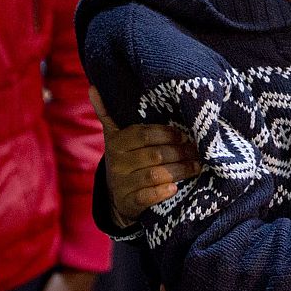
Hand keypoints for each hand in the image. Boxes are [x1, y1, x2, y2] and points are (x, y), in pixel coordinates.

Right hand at [91, 87, 199, 226]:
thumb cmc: (124, 159)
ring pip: (155, 175)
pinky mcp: (129, 203)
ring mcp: (122, 185)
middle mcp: (117, 164)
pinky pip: (147, 197)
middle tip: (197, 151)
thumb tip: (93, 87)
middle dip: (180, 153)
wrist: (117, 196)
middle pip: (154, 155)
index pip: (144, 134)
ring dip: (179, 170)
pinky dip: (162, 192)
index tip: (185, 135)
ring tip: (196, 166)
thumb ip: (107, 113)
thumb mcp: (115, 136)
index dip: (167, 134)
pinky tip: (175, 187)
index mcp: (116, 143)